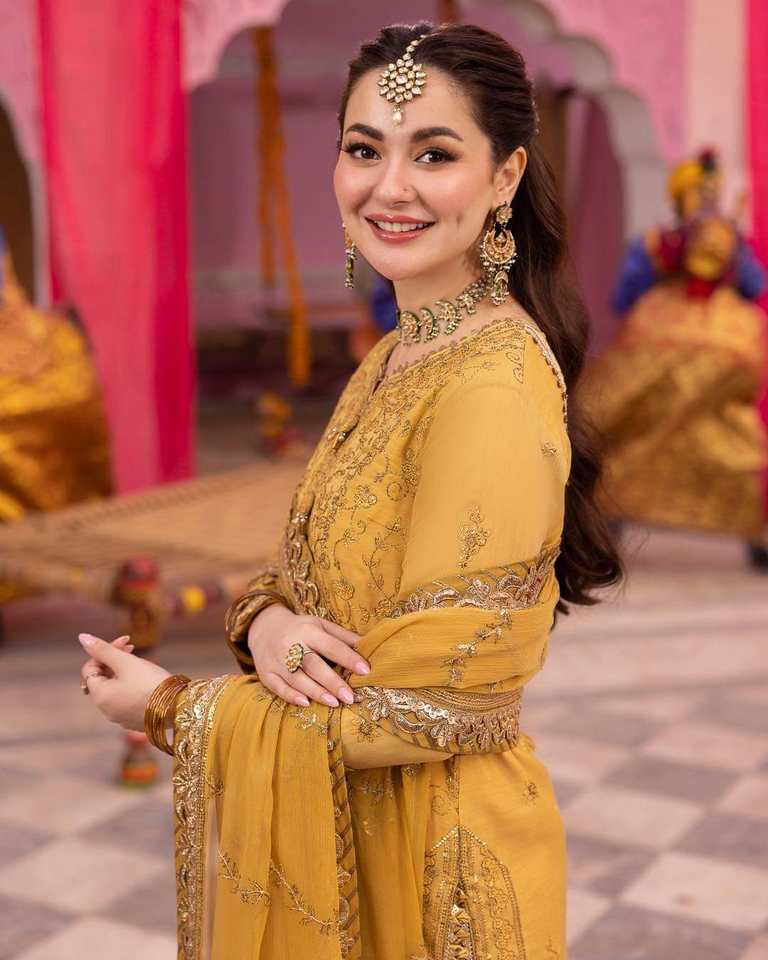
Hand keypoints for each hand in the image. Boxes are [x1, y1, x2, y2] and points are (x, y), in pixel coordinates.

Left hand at [79, 633, 170, 731]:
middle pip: (102, 679)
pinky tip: (147, 681)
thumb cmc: (150, 683)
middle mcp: (106, 710)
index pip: (91, 668)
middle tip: (134, 649)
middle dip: (114, 661)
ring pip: (115, 689)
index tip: (127, 641)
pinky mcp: (134, 721)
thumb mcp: (125, 662)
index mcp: (100, 696)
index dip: (104, 651)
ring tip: (142, 665)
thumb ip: (102, 649)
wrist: (177, 708)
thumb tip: (82, 637)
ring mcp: (120, 718)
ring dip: (123, 673)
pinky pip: (126, 700)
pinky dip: (132, 687)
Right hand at [249, 605, 368, 707]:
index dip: (348, 658)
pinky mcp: (266, 673)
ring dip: (315, 691)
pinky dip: (291, 696)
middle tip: (350, 696)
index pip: (331, 646)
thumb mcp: (321, 625)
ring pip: (296, 678)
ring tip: (334, 703)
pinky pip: (277, 687)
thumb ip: (343, 637)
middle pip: (313, 664)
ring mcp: (276, 660)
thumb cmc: (301, 628)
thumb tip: (369, 646)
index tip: (366, 670)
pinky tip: (306, 703)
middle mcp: (291, 644)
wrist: (264, 627)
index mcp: (309, 630)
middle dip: (332, 681)